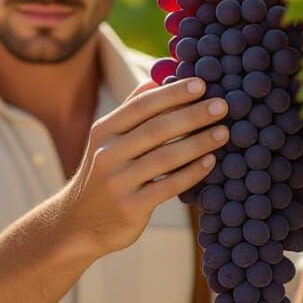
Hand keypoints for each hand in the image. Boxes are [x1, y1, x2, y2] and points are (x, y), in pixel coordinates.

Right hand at [60, 77, 228, 255]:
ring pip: (166, 157)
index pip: (141, 106)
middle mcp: (107, 154)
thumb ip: (131, 112)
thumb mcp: (106, 141)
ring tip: (224, 132)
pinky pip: (168, 186)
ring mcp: (118, 182)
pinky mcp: (131, 207)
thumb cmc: (102, 175)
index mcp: (103, 132)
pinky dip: (192, 173)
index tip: (202, 84)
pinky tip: (211, 162)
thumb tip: (158, 79)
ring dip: (199, 142)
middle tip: (222, 106)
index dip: (173, 93)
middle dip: (193, 114)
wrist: (77, 223)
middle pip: (157, 129)